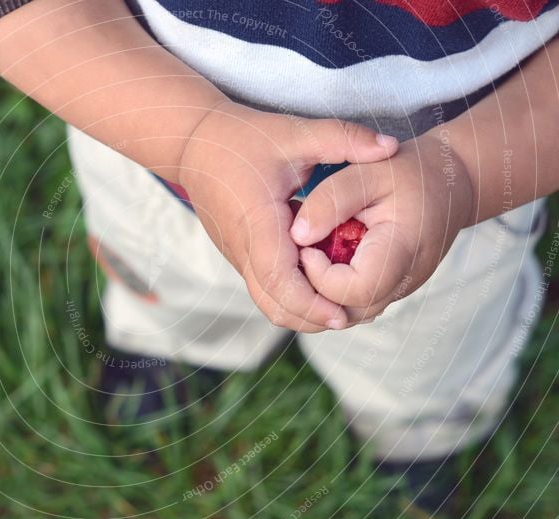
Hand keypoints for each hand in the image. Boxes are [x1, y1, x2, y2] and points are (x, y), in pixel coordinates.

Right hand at [178, 101, 398, 331]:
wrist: (195, 145)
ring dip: (301, 311)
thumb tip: (390, 147)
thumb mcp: (295, 132)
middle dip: (310, 318)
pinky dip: (291, 296)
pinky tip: (321, 284)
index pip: (278, 278)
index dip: (310, 302)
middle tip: (350, 317)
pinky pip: (264, 287)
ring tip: (339, 308)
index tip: (341, 314)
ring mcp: (238, 254)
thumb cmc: (244, 138)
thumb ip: (343, 138)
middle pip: (272, 303)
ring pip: (266, 301)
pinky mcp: (239, 255)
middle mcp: (243, 246)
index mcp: (257, 220)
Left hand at [290, 133, 473, 325]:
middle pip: (347, 312)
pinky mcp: (387, 294)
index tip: (305, 245)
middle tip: (299, 252)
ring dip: (317, 294)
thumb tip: (297, 236)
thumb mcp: (367, 172)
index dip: (321, 276)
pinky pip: (351, 307)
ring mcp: (396, 292)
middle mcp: (403, 282)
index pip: (357, 290)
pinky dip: (328, 292)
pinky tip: (321, 260)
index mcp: (404, 249)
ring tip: (309, 254)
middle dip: (311, 289)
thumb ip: (331, 201)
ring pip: (346, 316)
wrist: (448, 184)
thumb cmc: (407, 173)